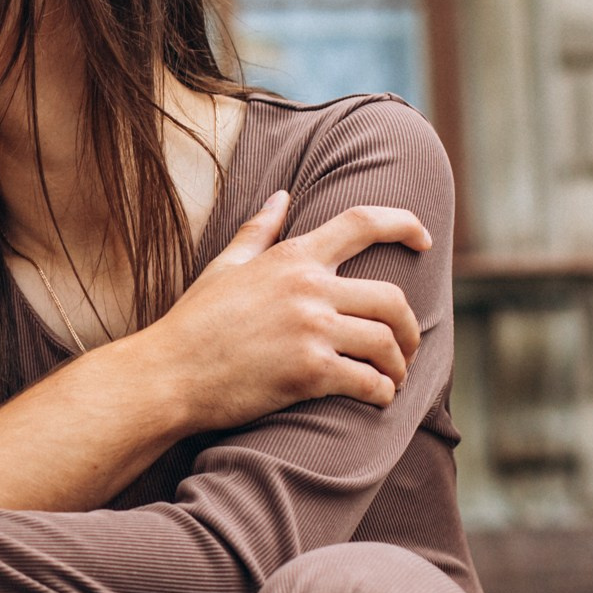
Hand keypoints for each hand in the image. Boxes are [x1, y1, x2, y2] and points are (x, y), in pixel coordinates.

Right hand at [136, 192, 428, 435]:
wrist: (168, 374)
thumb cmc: (193, 322)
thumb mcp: (225, 267)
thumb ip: (260, 230)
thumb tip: (283, 194)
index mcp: (292, 258)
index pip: (362, 223)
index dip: (403, 224)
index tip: (424, 238)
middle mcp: (308, 288)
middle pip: (391, 297)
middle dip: (410, 326)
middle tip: (408, 345)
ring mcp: (311, 330)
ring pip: (386, 342)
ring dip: (399, 364)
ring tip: (393, 377)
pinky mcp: (310, 372)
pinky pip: (369, 380)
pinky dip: (381, 392)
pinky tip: (377, 397)